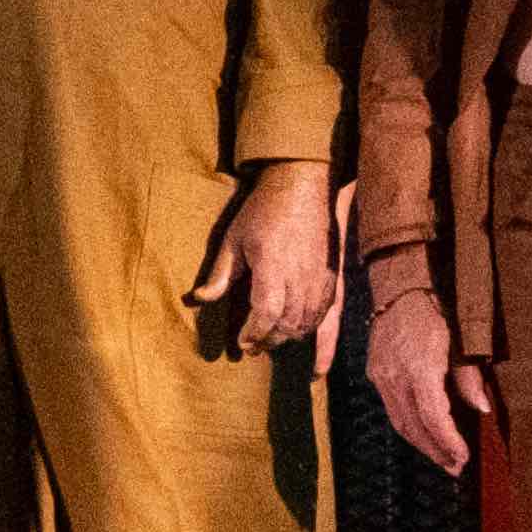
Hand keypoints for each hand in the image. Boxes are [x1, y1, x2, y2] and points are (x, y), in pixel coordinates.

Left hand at [187, 159, 339, 361]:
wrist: (303, 184)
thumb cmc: (264, 210)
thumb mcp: (234, 238)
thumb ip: (220, 273)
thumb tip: (199, 299)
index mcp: (273, 265)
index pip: (267, 313)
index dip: (255, 333)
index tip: (242, 343)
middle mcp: (300, 275)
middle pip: (288, 324)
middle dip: (269, 341)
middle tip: (252, 347)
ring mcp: (320, 276)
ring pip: (308, 322)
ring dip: (289, 337)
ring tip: (271, 341)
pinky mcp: (332, 275)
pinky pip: (327, 313)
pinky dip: (313, 329)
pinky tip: (301, 336)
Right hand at [362, 281, 490, 474]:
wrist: (400, 290)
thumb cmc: (437, 312)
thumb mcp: (461, 341)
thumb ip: (470, 378)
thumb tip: (484, 410)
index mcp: (420, 369)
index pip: (433, 417)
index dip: (448, 441)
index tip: (463, 458)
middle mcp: (396, 377)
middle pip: (414, 427)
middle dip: (435, 451)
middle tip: (455, 467)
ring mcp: (382, 377)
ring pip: (400, 422)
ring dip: (421, 444)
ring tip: (441, 458)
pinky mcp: (376, 374)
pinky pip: (392, 410)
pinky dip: (408, 427)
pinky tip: (423, 434)